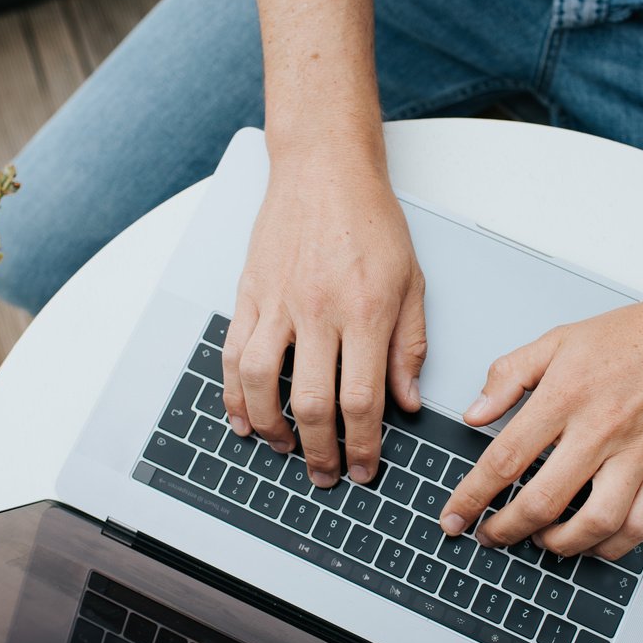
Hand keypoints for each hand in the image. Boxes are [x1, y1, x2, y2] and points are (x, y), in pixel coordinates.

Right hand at [222, 155, 426, 487]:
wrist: (324, 169)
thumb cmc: (371, 221)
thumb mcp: (411, 282)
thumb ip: (409, 346)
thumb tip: (407, 402)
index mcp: (365, 311)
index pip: (361, 399)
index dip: (363, 444)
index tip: (365, 468)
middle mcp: (318, 310)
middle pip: (310, 401)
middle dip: (319, 450)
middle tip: (327, 474)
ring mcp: (277, 303)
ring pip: (260, 382)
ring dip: (271, 427)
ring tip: (284, 449)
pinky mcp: (250, 294)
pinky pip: (232, 354)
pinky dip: (233, 394)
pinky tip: (243, 418)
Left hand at [439, 293, 642, 559]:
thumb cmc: (636, 336)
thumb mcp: (559, 340)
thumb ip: (509, 375)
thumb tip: (475, 413)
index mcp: (565, 396)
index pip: (505, 459)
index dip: (471, 496)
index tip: (454, 516)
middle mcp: (600, 430)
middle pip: (542, 501)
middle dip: (505, 529)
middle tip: (488, 536)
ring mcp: (638, 455)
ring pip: (593, 524)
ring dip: (557, 544)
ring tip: (539, 541)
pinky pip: (638, 526)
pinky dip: (609, 546)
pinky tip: (590, 543)